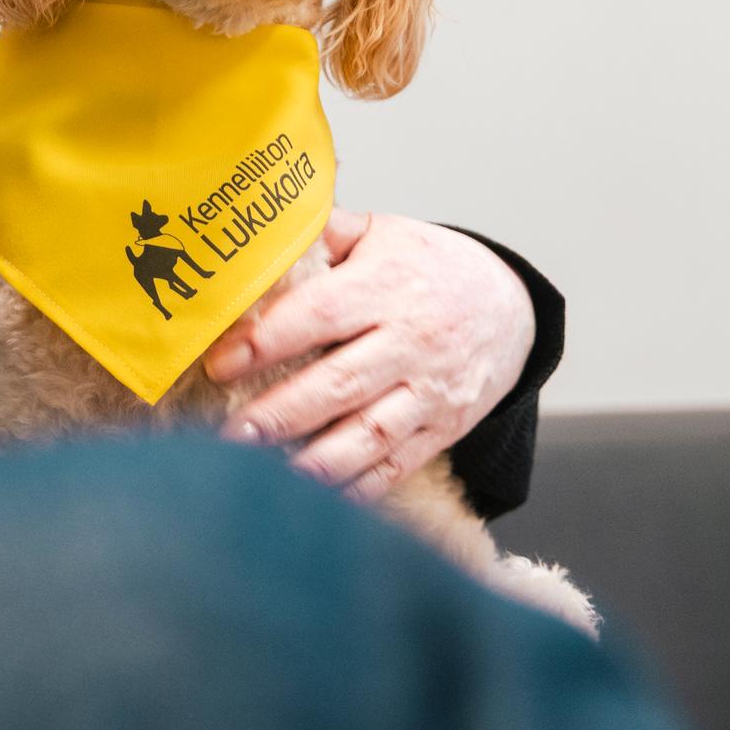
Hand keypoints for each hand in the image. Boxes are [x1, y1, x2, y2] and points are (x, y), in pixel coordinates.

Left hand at [203, 211, 534, 502]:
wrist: (510, 308)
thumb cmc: (428, 269)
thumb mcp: (382, 234)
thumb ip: (324, 233)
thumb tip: (259, 230)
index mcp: (387, 286)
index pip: (319, 314)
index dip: (267, 340)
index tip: (220, 362)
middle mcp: (410, 340)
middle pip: (339, 383)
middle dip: (280, 414)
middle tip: (229, 435)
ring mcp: (430, 390)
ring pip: (369, 433)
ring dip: (315, 461)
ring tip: (265, 476)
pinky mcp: (444, 428)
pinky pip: (397, 464)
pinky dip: (358, 487)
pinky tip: (317, 499)